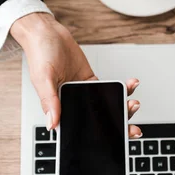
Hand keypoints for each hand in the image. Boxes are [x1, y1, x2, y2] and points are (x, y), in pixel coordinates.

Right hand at [11, 13, 141, 137]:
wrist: (47, 32)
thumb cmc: (40, 54)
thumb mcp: (43, 78)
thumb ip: (49, 101)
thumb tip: (52, 124)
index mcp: (58, 108)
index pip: (79, 129)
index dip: (96, 138)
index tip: (114, 141)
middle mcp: (72, 103)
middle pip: (97, 120)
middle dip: (116, 126)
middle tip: (132, 129)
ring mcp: (83, 92)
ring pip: (106, 105)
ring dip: (122, 107)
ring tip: (134, 104)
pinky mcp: (90, 80)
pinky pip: (108, 88)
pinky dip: (121, 88)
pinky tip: (130, 85)